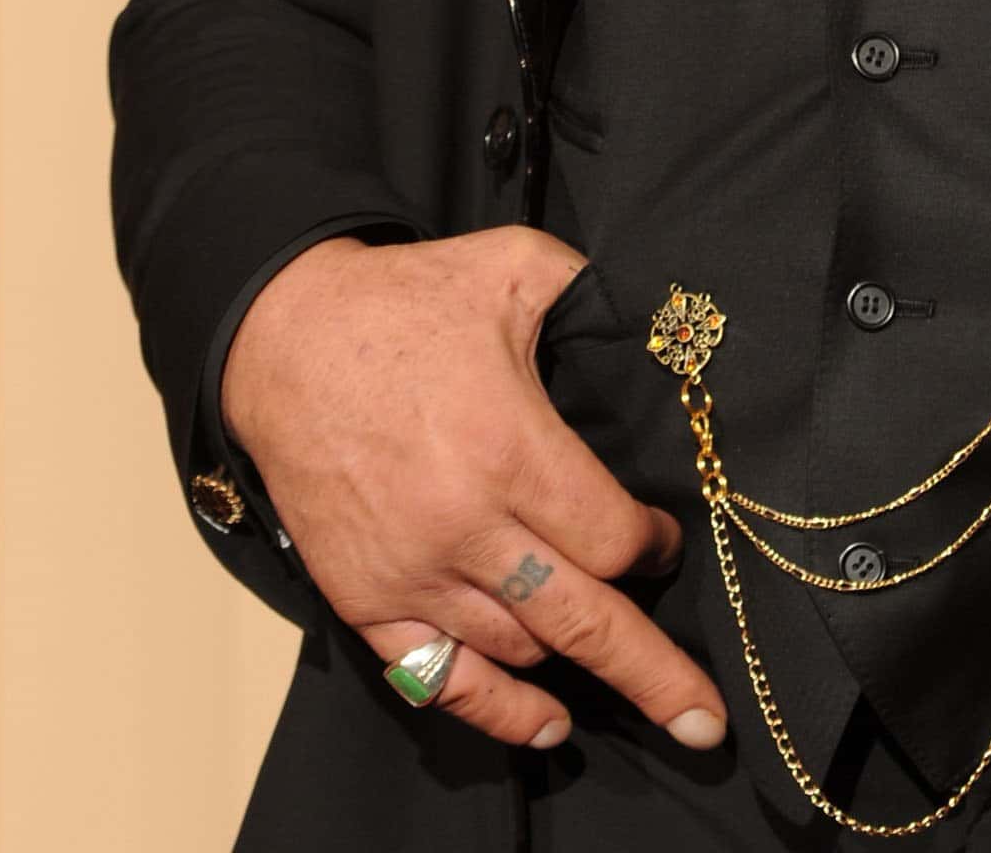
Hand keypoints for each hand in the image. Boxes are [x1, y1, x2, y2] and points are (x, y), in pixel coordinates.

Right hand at [220, 227, 727, 752]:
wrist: (284, 340)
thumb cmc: (405, 301)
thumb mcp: (514, 265)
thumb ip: (596, 294)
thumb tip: (666, 325)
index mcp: (509, 447)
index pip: (611, 538)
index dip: (655, 546)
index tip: (668, 537)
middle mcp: (464, 525)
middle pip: (582, 621)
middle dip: (654, 672)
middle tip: (706, 717)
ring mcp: (411, 572)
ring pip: (521, 649)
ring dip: (579, 663)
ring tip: (631, 675)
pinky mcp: (366, 598)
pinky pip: (440, 678)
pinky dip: (499, 710)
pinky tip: (547, 726)